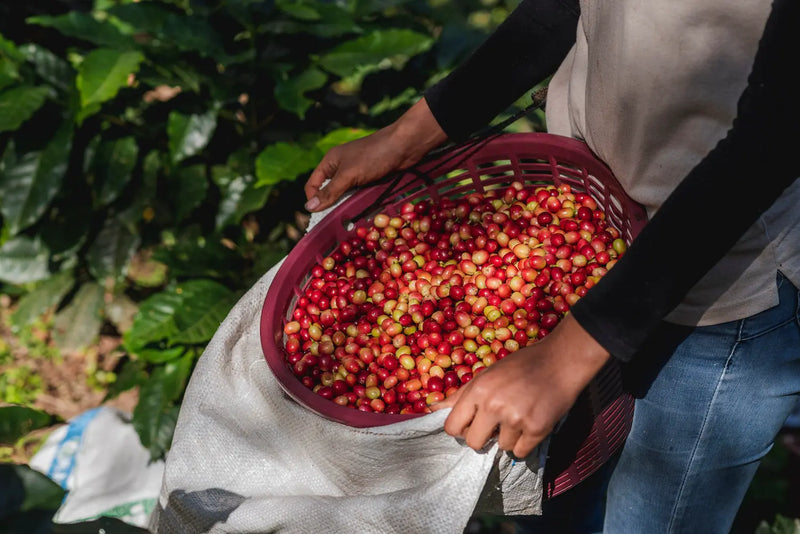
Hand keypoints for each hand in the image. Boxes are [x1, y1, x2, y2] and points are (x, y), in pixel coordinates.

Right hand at [304, 97, 447, 211]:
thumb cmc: (374, 156)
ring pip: (345, 194)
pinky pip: (358, 193)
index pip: (313, 184)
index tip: (320, 217)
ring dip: (346, 205)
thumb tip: (309, 207)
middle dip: (331, 205)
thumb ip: (330, 192)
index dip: (314, 200)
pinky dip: (359, 202)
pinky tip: (361, 211)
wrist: (405, 146)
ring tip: (349, 219)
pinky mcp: (369, 178)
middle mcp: (340, 167)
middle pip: (329, 190)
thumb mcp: (349, 175)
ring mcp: (356, 172)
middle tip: (335, 221)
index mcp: (330, 161)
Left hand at [431, 314, 610, 458]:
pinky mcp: (537, 429)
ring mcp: (516, 419)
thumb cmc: (521, 366)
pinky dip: (524, 443)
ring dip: (508, 437)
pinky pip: (520, 452)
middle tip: (495, 425)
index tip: (471, 424)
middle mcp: (494, 406)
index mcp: (478, 390)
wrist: (560, 361)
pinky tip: (530, 423)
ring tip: (520, 415)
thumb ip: (460, 395)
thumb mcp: (487, 374)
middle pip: (474, 443)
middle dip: (482, 438)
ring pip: (500, 447)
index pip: (452, 427)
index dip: (460, 428)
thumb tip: (432, 408)